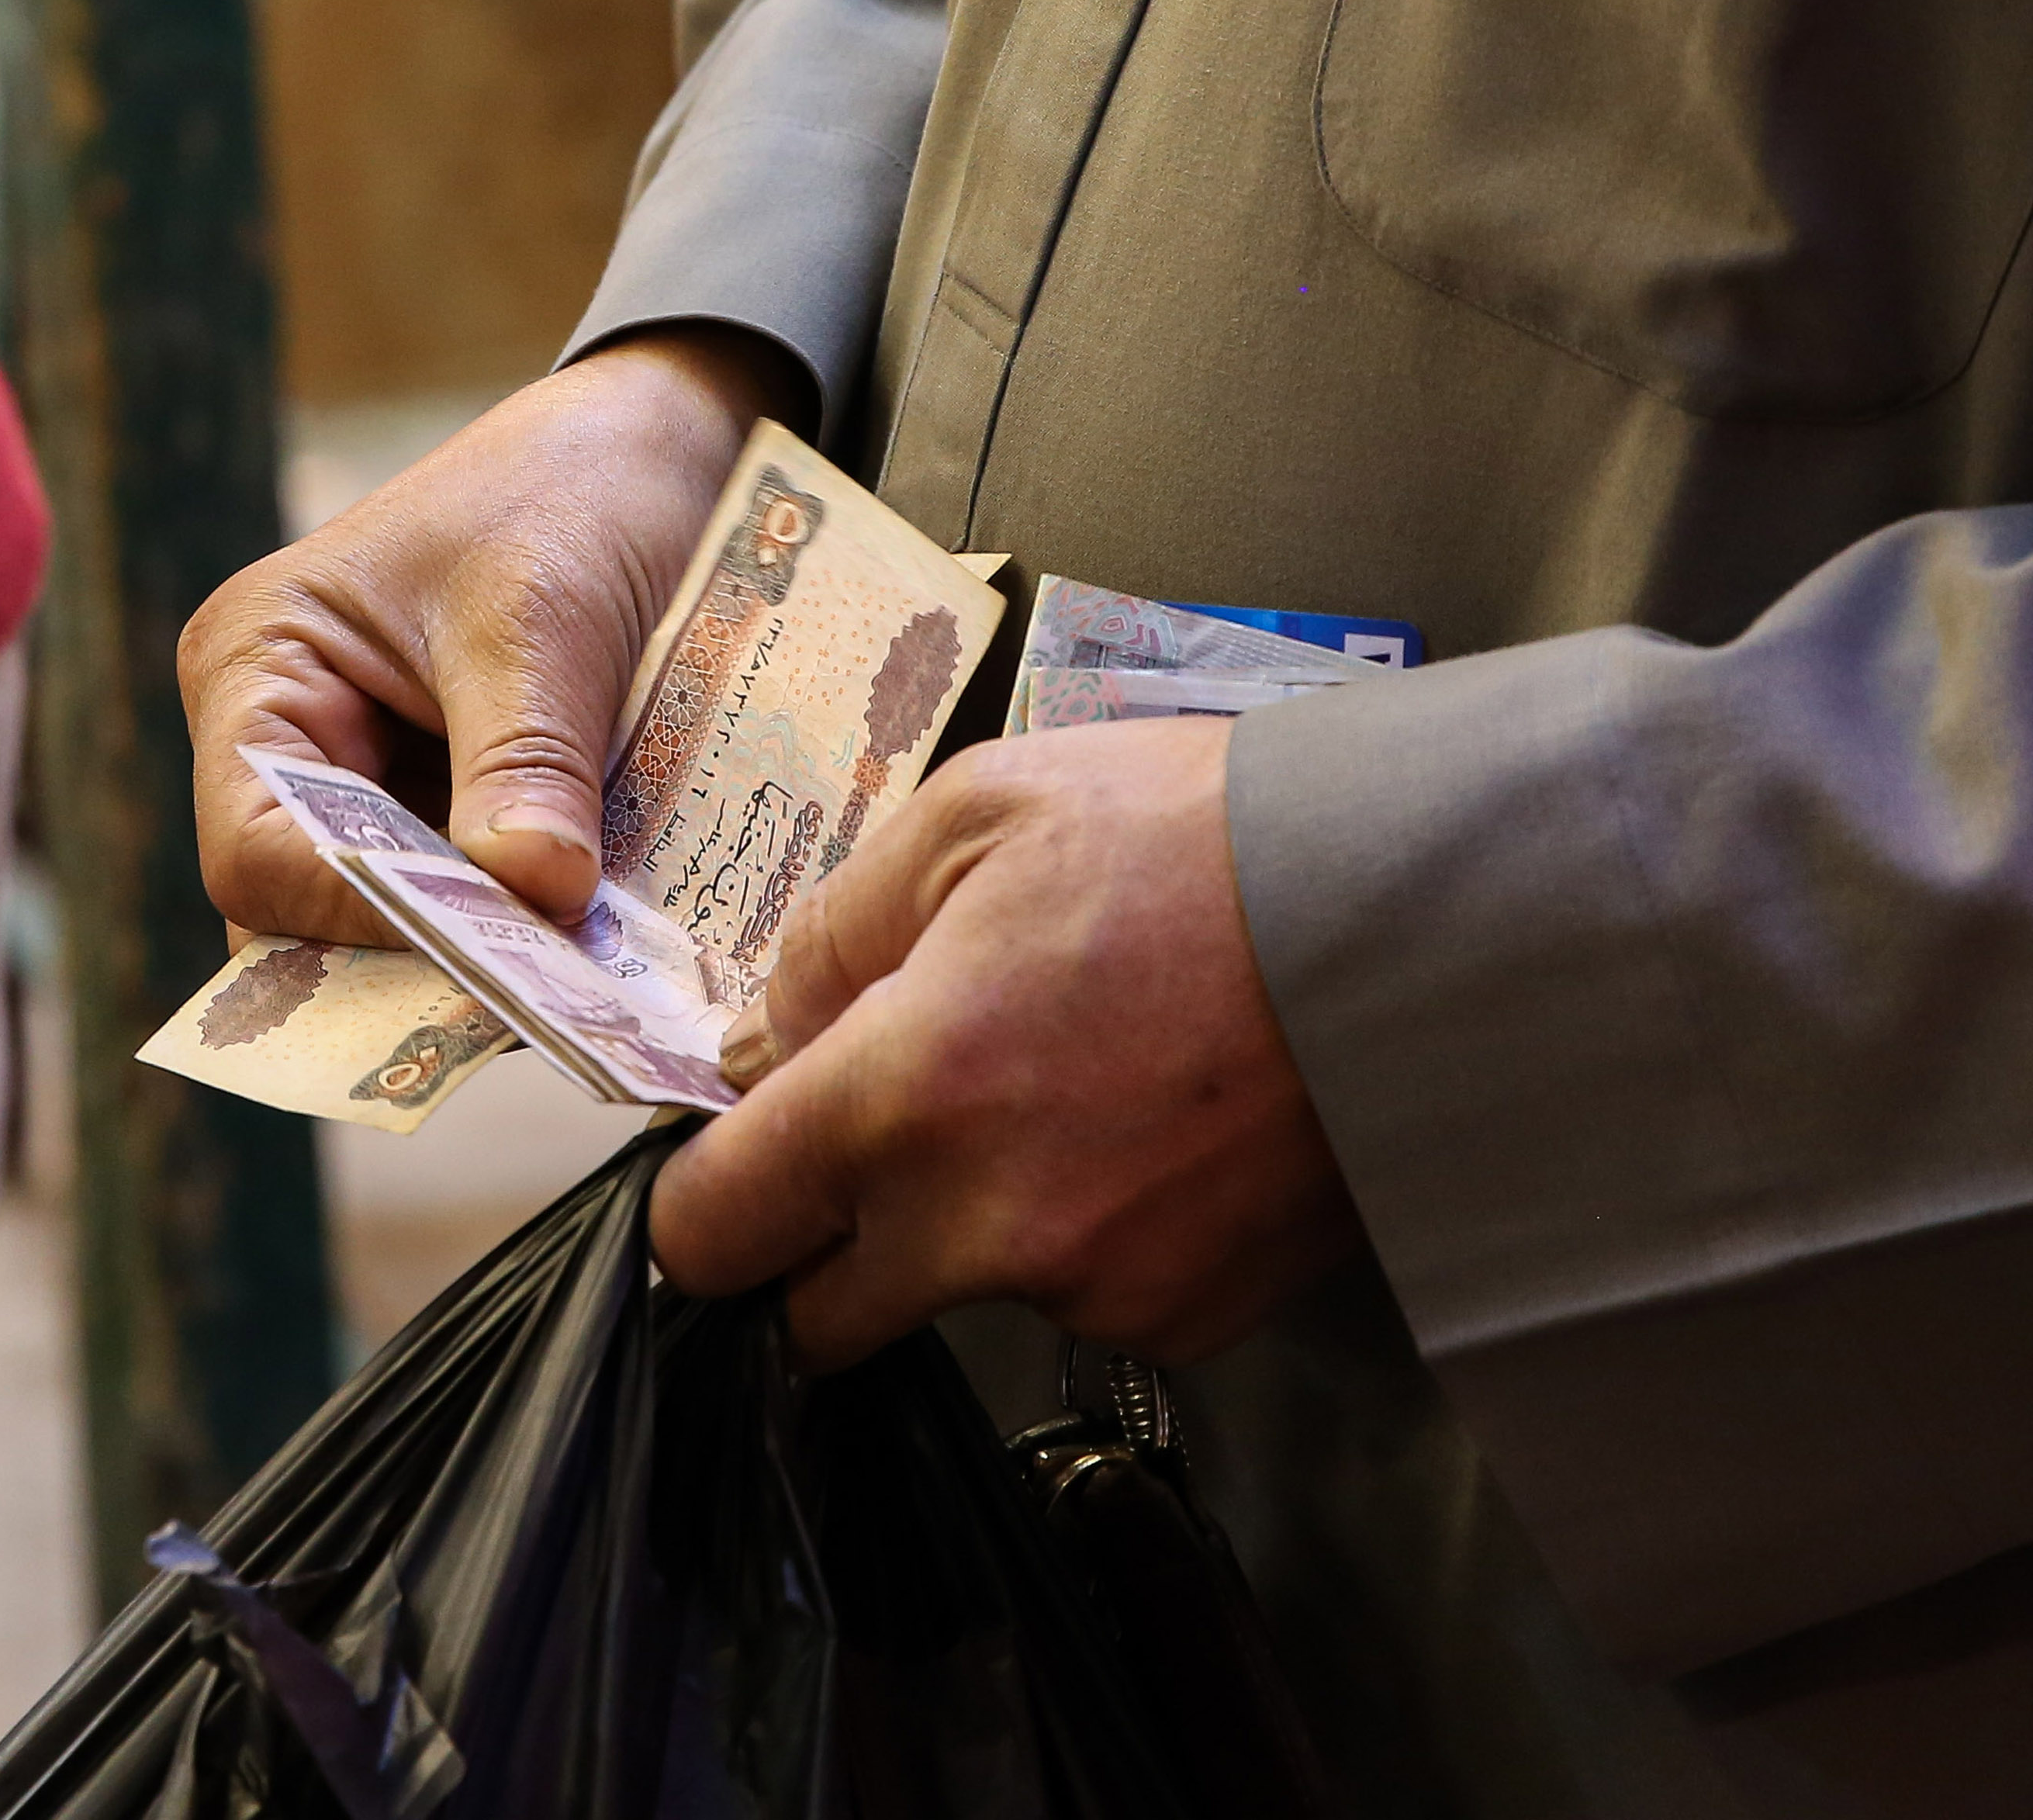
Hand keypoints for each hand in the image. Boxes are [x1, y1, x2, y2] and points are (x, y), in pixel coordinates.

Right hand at [180, 326, 809, 941]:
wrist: (653, 448)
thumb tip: (534, 895)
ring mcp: (370, 786)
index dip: (355, 914)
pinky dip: (525, 927)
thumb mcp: (544, 617)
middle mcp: (289, 739)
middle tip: (540, 997)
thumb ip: (527, 760)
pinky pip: (467, 901)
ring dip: (483, 952)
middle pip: (308, 911)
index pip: (256, 847)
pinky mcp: (452, 813)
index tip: (484, 946)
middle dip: (418, 951)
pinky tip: (599, 947)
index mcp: (256, 668)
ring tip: (581, 981)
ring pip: (394, 924)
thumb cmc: (569, 489)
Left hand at [648, 717, 1362, 1368]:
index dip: (703, 1205)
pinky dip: (1086, 1235)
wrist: (1434, 917)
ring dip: (970, 1227)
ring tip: (1064, 1084)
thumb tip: (760, 1039)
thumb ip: (830, 939)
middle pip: (819, 1317)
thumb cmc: (1205, 842)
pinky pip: (1083, 1302)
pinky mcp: (1187, 1322)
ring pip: (960, 1300)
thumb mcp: (973, 815)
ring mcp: (1096, 1291)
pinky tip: (1144, 1125)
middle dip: (823, 1244)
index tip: (731, 1163)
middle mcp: (986, 1228)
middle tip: (884, 1134)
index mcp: (904, 1100)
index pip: (712, 1234)